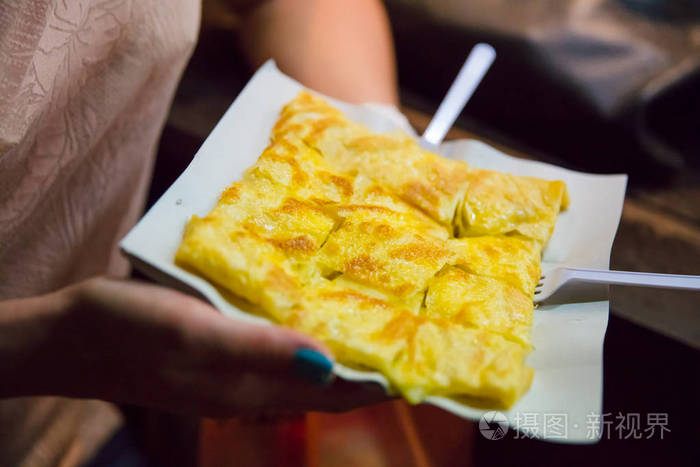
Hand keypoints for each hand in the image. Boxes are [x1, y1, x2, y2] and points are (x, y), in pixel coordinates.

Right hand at [0, 277, 388, 415]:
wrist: (72, 335)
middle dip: (366, 361)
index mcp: (251, 387)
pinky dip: (301, 329)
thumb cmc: (129, 332)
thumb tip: (327, 365)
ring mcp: (234, 368)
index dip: (376, 382)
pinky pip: (274, 344)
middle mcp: (251, 383)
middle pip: (323, 380)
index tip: (419, 362)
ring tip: (373, 311)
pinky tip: (309, 302)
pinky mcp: (219, 347)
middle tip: (407, 325)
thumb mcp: (193, 336)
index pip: (331, 393)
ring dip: (338, 343)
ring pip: (302, 361)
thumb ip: (258, 351)